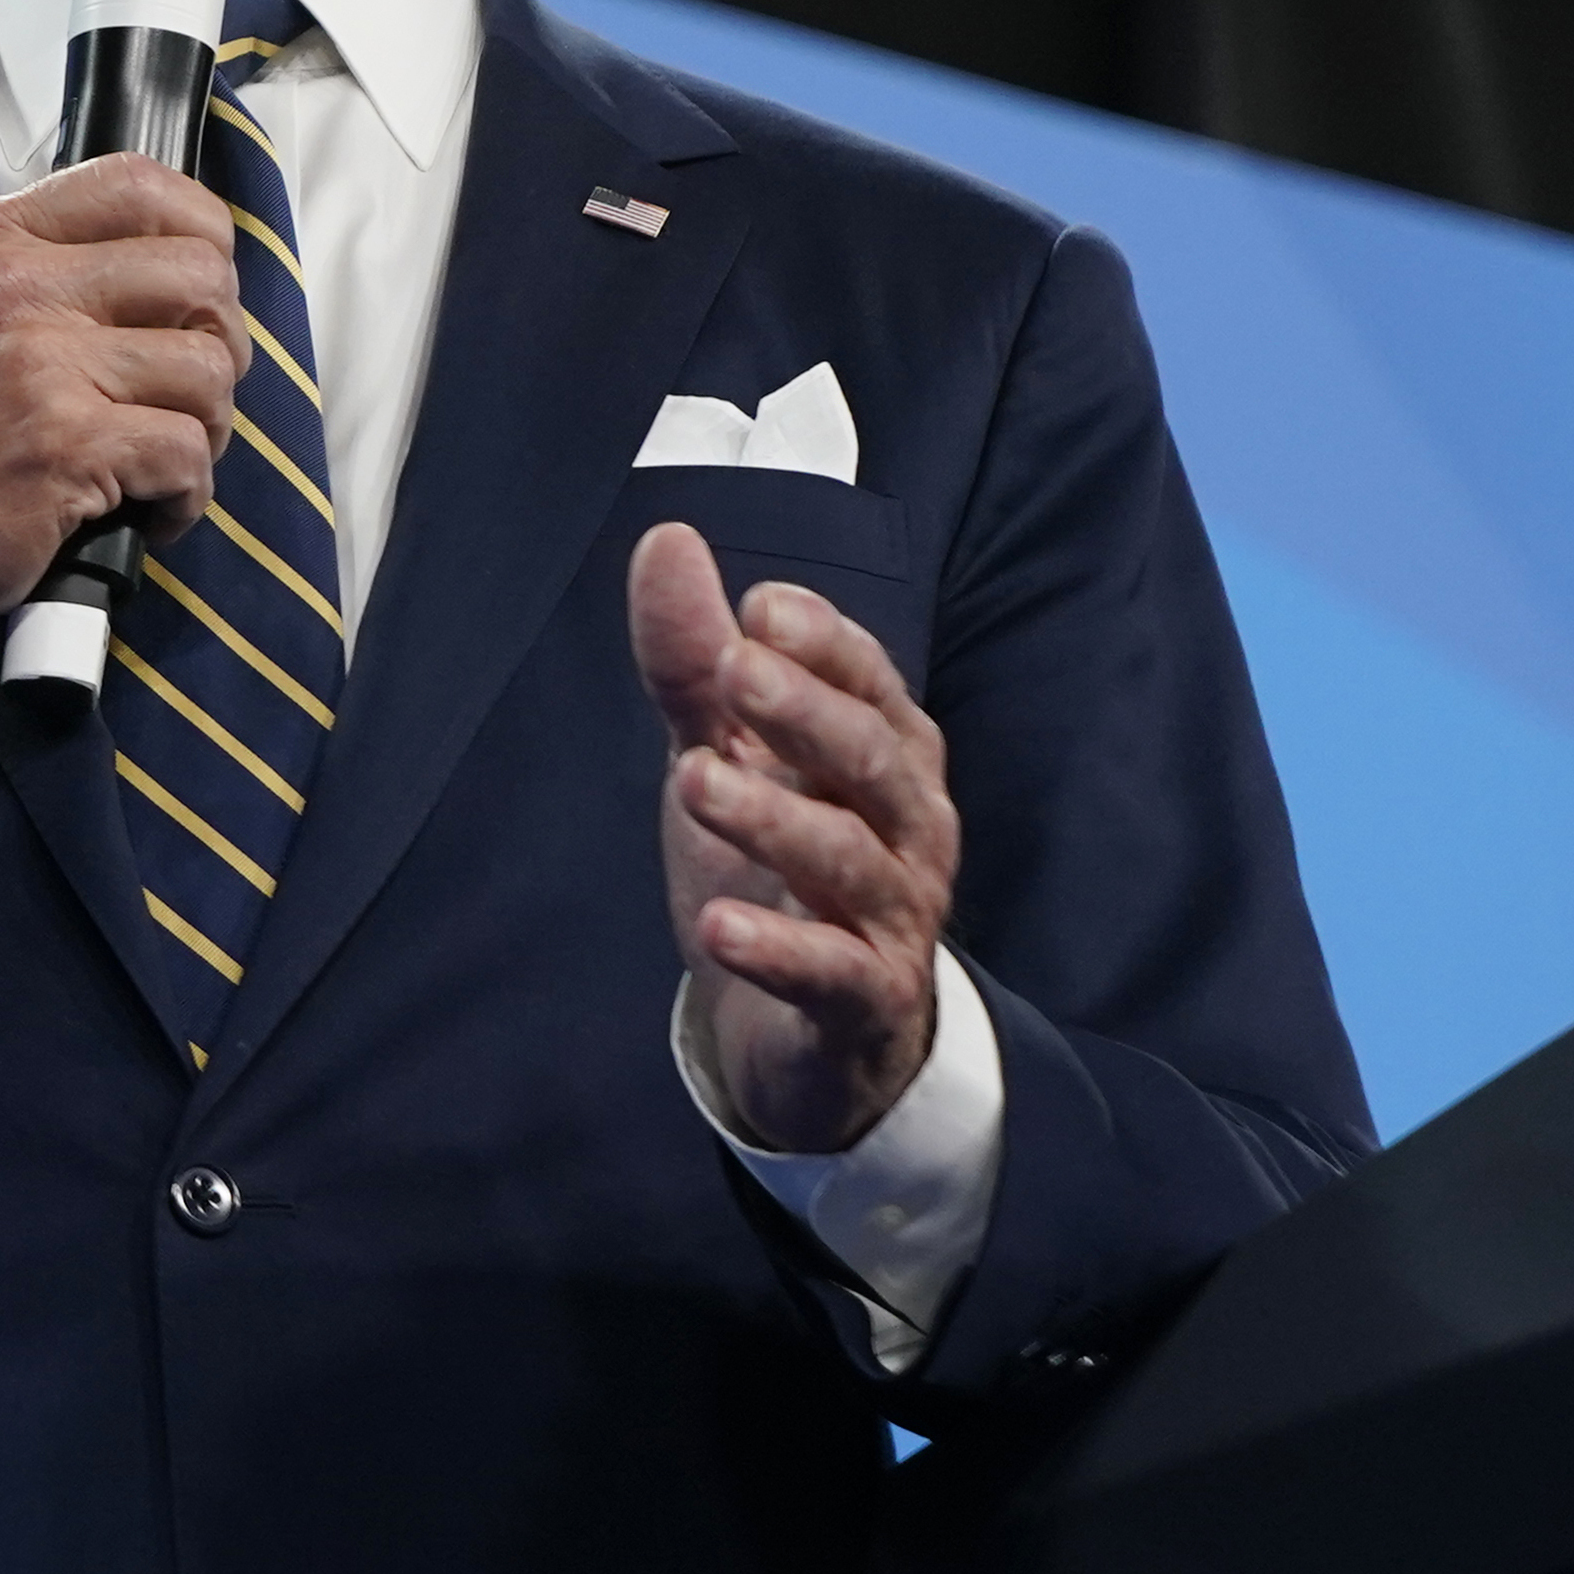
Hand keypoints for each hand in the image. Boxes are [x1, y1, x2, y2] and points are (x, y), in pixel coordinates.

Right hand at [0, 154, 242, 735]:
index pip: (135, 184)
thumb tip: (132, 280)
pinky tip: (144, 516)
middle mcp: (8, 287)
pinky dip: (185, 498)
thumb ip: (14, 282)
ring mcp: (39, 365)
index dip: (201, 234)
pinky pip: (189, 454)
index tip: (201, 287)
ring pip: (207, 367)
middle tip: (188, 395)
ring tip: (161, 465)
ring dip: (208, 429)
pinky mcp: (65, 448)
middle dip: (218, 343)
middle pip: (197, 273)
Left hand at [626, 524, 957, 1152]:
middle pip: (868, 758)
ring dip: (773, 818)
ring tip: (695, 781)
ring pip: (848, 859)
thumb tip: (667, 537)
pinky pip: (833, 972)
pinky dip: (777, 949)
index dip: (823, 644)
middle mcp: (906, 829)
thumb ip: (694, 664)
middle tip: (732, 668)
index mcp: (883, 756)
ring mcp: (893, 918)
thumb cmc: (774, 872)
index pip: (869, 683)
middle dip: (805, 711)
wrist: (810, 1037)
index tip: (760, 606)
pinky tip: (717, 926)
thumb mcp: (725, 756)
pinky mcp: (865, 1002)